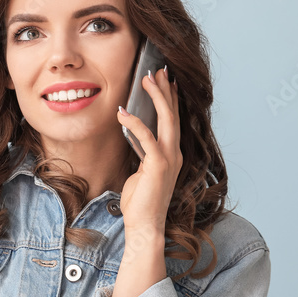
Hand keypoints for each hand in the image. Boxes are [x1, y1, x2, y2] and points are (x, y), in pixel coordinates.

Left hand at [115, 66, 181, 236]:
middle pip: (173, 114)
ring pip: (166, 120)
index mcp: (172, 154)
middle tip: (157, 70)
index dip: (170, 99)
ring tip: (147, 79)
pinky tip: (122, 112)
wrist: (144, 225)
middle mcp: (175, 154)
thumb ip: (142, 153)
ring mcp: (169, 159)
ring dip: (157, 97)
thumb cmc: (140, 201)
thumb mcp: (141, 171)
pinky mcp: (158, 166)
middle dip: (165, 90)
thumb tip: (134, 135)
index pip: (173, 121)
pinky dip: (135, 124)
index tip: (165, 80)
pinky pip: (147, 138)